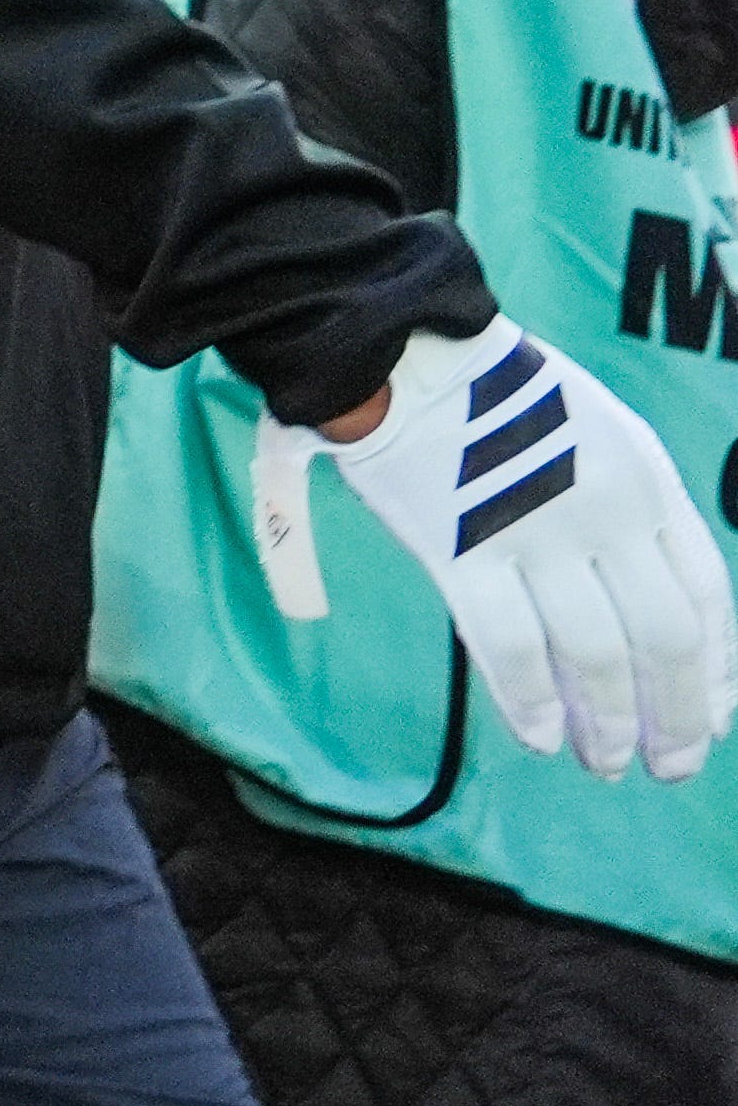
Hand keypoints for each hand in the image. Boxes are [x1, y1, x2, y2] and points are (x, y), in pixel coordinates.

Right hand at [297, 320, 737, 778]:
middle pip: (665, 639)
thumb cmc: (493, 386)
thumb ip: (623, 508)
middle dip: (676, 716)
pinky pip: (508, 646)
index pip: (711, 595)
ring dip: (608, 723)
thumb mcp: (595, 429)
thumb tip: (629, 597)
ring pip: (596, 656)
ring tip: (605, 764)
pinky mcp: (462, 549)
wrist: (400, 339)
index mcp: (645, 478)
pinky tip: (540, 736)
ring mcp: (535, 532)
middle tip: (670, 766)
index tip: (716, 722)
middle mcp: (606, 511)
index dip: (720, 670)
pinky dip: (530, 703)